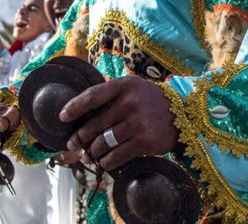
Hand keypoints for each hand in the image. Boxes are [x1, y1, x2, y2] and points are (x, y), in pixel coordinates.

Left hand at [61, 76, 177, 171]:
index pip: (92, 96)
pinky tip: (105, 162)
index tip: (63, 117)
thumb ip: (112, 94)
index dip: (74, 107)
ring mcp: (137, 123)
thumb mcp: (134, 88)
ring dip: (93, 152)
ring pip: (103, 143)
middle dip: (80, 137)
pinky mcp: (144, 141)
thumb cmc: (152, 101)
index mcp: (125, 86)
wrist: (184, 113)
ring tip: (91, 154)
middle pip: (94, 124)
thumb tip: (82, 109)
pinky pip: (116, 156)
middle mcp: (130, 103)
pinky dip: (107, 161)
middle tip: (73, 143)